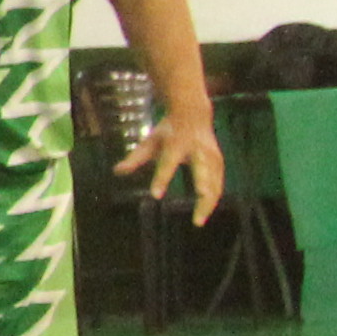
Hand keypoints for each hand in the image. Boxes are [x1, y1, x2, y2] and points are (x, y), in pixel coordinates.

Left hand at [126, 106, 228, 224]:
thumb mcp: (149, 141)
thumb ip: (135, 158)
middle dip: (201, 186)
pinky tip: (205, 212)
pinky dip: (214, 198)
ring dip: (208, 202)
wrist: (193, 114)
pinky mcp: (219, 162)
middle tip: (197, 207)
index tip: (156, 195)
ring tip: (198, 221)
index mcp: (176, 144)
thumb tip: (117, 172)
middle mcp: (197, 150)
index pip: (167, 163)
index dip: (161, 179)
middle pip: (201, 171)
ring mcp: (212, 156)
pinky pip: (218, 183)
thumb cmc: (167, 132)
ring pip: (214, 182)